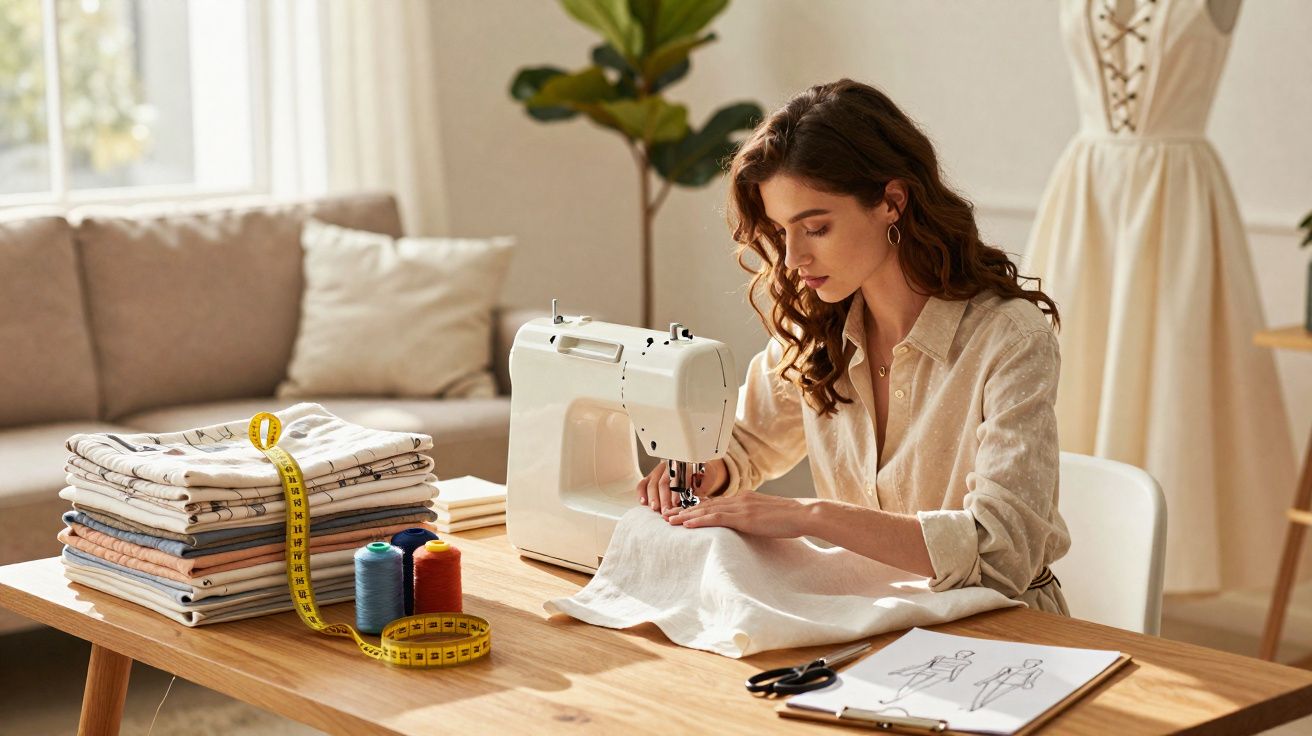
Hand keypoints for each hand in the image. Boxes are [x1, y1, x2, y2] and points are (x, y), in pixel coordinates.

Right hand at [636, 459, 727, 516]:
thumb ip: (704, 484)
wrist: (696, 466)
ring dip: (653, 497)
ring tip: (655, 508)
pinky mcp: (652, 476)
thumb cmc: (702, 474)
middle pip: (664, 481)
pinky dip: (641, 492)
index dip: (676, 490)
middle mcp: (669, 465)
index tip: (676, 502)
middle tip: (666, 511)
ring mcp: (659, 470)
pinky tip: (643, 502)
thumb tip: (698, 493)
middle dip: (664, 498)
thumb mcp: (708, 476)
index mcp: (684, 464)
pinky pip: (643, 483)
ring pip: (652, 482)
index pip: (678, 476)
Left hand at [666, 493, 816, 537]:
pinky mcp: (744, 517)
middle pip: (705, 504)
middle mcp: (739, 499)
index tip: (681, 512)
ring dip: (685, 515)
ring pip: (706, 510)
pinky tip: (687, 524)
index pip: (714, 502)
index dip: (695, 507)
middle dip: (684, 510)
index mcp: (743, 498)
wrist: (803, 514)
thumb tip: (742, 526)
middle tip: (667, 515)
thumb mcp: (765, 516)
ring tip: (670, 520)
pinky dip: (699, 520)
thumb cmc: (789, 519)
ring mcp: (740, 506)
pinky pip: (716, 518)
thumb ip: (751, 517)